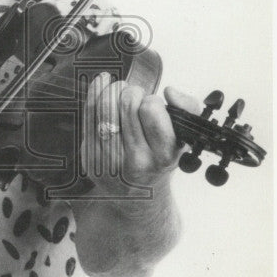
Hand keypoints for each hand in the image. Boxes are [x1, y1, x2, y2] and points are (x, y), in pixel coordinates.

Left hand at [80, 73, 200, 195]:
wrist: (136, 194)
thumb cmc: (159, 158)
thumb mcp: (182, 139)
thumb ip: (188, 109)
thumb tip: (170, 92)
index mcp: (163, 155)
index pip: (151, 110)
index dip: (151, 101)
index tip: (151, 105)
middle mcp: (136, 159)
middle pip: (127, 103)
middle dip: (133, 92)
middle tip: (135, 99)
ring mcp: (109, 158)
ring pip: (105, 105)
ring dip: (115, 90)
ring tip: (121, 95)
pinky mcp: (90, 153)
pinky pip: (88, 112)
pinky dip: (96, 91)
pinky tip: (103, 82)